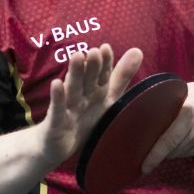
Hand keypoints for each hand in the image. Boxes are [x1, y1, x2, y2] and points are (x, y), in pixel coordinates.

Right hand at [39, 44, 142, 164]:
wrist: (55, 145)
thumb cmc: (83, 119)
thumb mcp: (106, 99)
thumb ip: (121, 77)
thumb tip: (138, 50)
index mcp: (96, 92)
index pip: (102, 76)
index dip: (105, 63)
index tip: (106, 48)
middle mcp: (81, 96)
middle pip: (88, 80)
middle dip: (92, 66)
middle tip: (94, 51)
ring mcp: (67, 108)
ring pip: (73, 89)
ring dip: (75, 74)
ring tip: (77, 56)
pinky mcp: (55, 122)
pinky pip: (57, 109)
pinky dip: (58, 97)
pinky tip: (57, 83)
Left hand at [141, 79, 193, 173]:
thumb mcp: (191, 91)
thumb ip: (171, 102)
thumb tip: (147, 114)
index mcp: (189, 113)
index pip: (167, 141)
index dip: (153, 156)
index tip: (144, 166)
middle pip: (172, 150)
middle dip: (163, 149)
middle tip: (160, 141)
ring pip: (183, 153)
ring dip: (178, 147)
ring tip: (185, 132)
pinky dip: (192, 147)